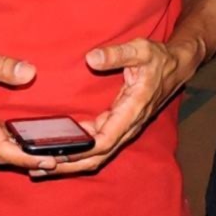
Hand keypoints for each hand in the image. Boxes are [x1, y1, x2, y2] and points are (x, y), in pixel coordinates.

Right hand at [0, 43, 58, 172]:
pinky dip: (18, 150)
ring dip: (26, 158)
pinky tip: (36, 144)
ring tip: (56, 155)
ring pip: (2, 154)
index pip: (2, 149)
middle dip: (33, 162)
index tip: (49, 160)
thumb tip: (30, 72)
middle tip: (64, 159)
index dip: (26, 159)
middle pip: (6, 157)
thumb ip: (3, 66)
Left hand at [31, 38, 185, 176]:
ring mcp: (124, 127)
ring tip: (42, 163)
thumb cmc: (158, 58)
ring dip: (72, 162)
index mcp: (132, 110)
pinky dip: (80, 150)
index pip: (104, 140)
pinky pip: (99, 143)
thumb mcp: (141, 50)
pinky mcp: (120, 124)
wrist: (177, 66)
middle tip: (38, 165)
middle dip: (69, 164)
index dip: (80, 150)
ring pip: (98, 154)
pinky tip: (62, 148)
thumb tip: (91, 59)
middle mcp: (128, 125)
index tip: (57, 153)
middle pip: (97, 156)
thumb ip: (117, 54)